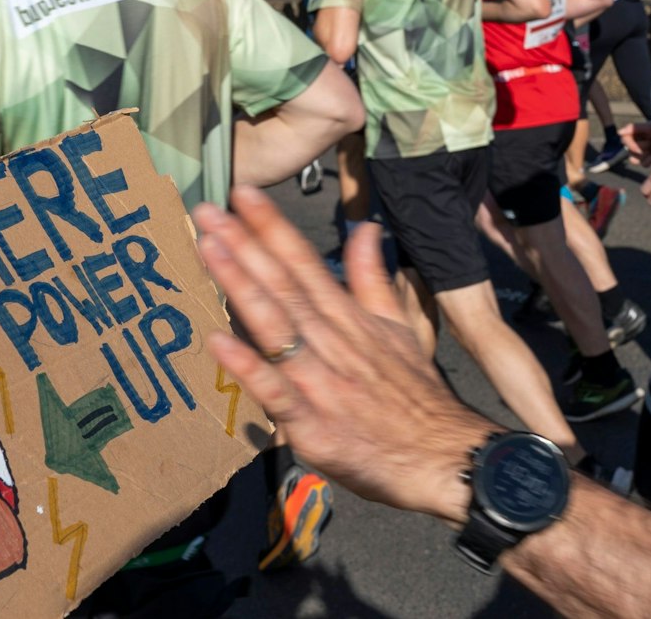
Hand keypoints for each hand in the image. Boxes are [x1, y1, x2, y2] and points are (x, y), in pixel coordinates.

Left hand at [197, 188, 496, 523]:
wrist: (443, 457)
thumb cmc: (415, 396)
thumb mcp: (400, 328)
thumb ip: (373, 278)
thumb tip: (366, 228)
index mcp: (350, 319)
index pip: (306, 264)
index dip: (273, 227)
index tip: (242, 193)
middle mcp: (332, 342)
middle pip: (283, 286)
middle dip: (244, 245)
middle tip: (207, 210)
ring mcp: (320, 382)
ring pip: (276, 326)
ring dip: (240, 286)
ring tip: (209, 249)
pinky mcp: (313, 425)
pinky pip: (276, 391)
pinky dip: (248, 367)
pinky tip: (217, 341)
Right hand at [620, 122, 650, 165]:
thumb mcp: (648, 126)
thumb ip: (633, 128)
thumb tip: (618, 133)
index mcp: (638, 134)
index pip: (625, 140)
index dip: (629, 143)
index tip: (636, 144)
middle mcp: (640, 142)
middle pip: (630, 150)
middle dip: (638, 149)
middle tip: (649, 144)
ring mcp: (646, 151)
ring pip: (635, 159)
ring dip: (641, 156)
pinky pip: (644, 163)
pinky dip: (648, 161)